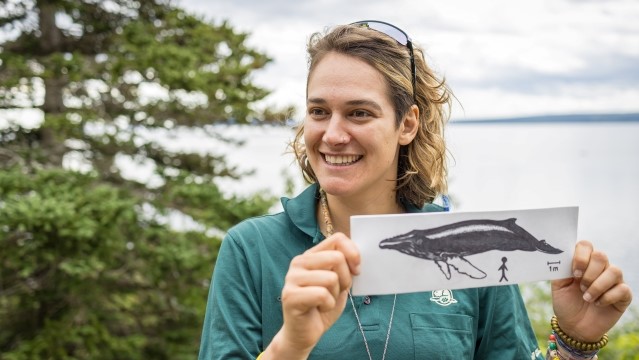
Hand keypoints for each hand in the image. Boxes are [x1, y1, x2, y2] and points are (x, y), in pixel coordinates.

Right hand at [264, 233, 359, 358]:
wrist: (304, 334)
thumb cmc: (322, 306)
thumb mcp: (339, 282)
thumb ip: (345, 266)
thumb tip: (357, 256)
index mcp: (311, 255)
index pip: (337, 239)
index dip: (353, 254)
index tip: (356, 270)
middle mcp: (299, 262)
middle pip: (337, 258)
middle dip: (345, 279)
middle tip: (336, 292)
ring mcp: (292, 278)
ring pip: (331, 278)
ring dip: (335, 295)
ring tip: (324, 302)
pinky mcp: (290, 296)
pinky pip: (322, 295)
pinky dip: (328, 306)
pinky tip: (318, 309)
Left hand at [551, 240, 632, 341]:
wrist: (574, 326)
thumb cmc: (566, 303)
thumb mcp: (558, 286)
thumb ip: (560, 269)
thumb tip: (562, 256)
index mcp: (582, 262)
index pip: (585, 245)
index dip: (580, 256)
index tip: (574, 273)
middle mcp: (599, 268)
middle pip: (601, 256)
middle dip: (589, 273)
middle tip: (580, 287)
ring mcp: (613, 281)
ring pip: (614, 270)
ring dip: (597, 286)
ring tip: (587, 297)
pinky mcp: (623, 295)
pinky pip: (623, 289)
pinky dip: (607, 297)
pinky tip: (598, 304)